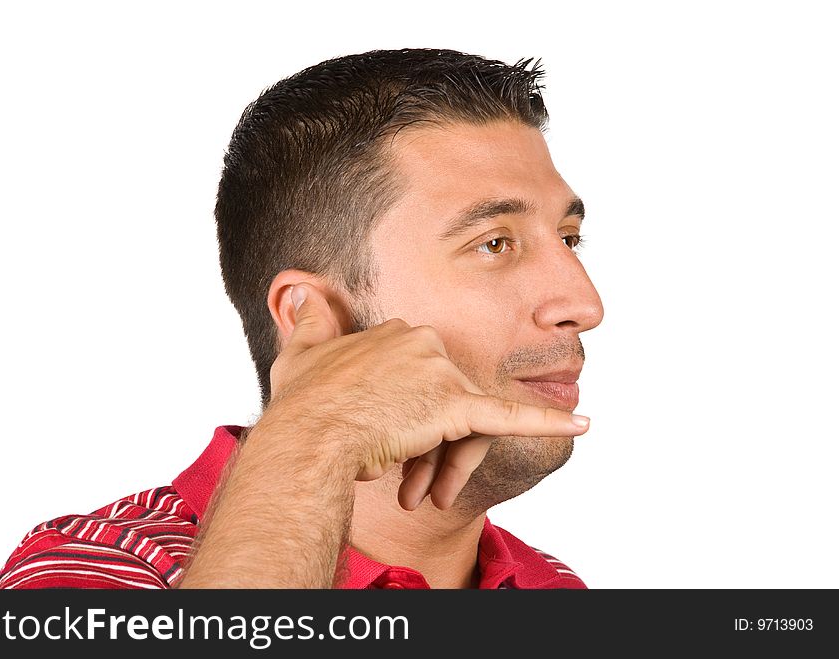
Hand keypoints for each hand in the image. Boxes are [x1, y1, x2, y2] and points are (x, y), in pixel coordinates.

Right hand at [267, 282, 589, 510]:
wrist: (308, 435)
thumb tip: (299, 293)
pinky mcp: (454, 403)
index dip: (410, 417)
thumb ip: (307, 321)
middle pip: (445, 399)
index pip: (420, 376)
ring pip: (461, 421)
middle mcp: (422, 341)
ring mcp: (440, 369)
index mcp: (396, 331)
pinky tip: (582, 424)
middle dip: (430, 447)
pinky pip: (509, 415)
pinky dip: (546, 421)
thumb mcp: (300, 355)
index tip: (388, 443)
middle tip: (411, 484)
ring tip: (430, 494)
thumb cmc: (302, 404)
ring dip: (448, 463)